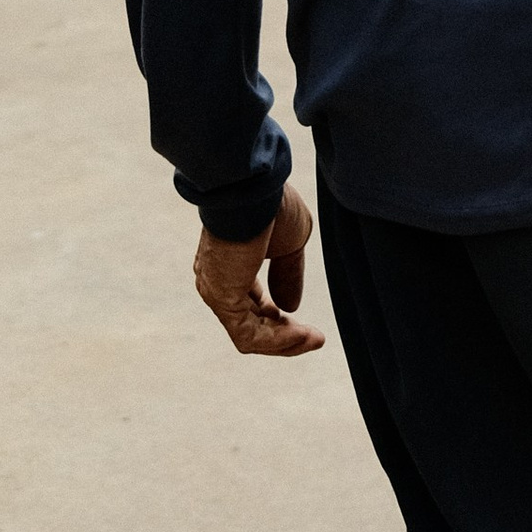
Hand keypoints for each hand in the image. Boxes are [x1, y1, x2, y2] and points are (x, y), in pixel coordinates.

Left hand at [192, 183, 325, 357]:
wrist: (252, 188)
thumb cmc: (269, 204)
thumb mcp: (289, 243)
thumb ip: (288, 275)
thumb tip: (290, 307)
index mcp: (231, 265)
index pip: (251, 304)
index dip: (279, 319)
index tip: (308, 326)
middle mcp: (218, 281)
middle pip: (250, 324)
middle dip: (285, 334)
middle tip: (315, 338)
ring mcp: (216, 291)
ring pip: (250, 335)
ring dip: (286, 342)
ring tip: (316, 339)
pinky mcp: (222, 298)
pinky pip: (249, 335)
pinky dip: (278, 340)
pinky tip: (303, 334)